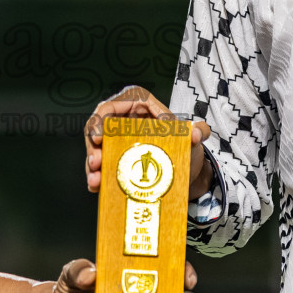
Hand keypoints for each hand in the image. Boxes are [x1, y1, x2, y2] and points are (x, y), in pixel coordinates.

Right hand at [84, 85, 213, 198]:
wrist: (186, 169)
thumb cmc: (186, 144)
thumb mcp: (192, 137)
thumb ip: (199, 131)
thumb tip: (196, 133)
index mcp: (137, 104)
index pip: (111, 107)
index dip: (99, 121)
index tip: (99, 138)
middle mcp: (122, 120)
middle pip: (97, 129)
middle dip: (93, 146)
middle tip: (95, 162)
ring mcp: (115, 141)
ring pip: (96, 149)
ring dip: (92, 165)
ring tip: (96, 180)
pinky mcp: (114, 159)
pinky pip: (100, 166)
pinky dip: (97, 177)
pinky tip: (97, 188)